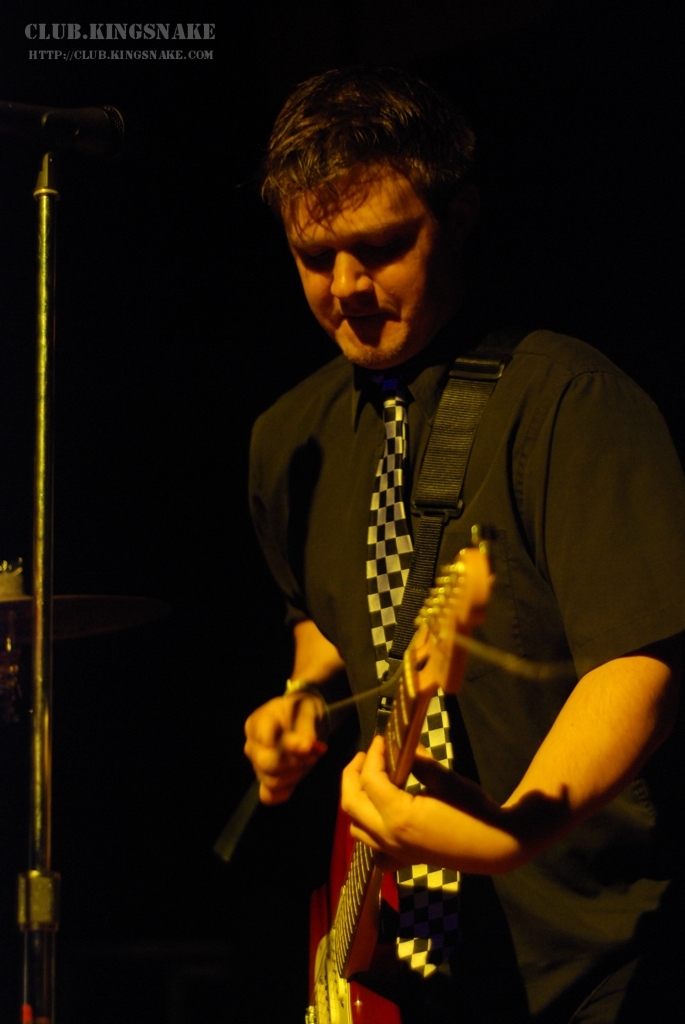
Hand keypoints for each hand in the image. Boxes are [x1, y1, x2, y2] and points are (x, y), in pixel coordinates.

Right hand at [244, 692, 326, 804]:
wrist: (304, 718)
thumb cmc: (303, 711)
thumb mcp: (308, 711)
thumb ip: (306, 729)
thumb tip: (306, 747)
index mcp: (258, 722)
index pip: (267, 738)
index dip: (290, 745)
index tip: (309, 745)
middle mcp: (252, 745)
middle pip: (265, 763)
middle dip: (293, 762)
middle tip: (312, 754)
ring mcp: (256, 765)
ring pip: (270, 780)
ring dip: (295, 774)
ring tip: (308, 760)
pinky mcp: (265, 779)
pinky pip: (268, 795)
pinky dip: (284, 792)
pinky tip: (297, 779)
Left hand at [341, 736, 505, 871]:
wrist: (495, 846)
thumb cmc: (473, 810)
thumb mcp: (445, 779)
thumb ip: (418, 762)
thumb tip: (404, 746)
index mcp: (398, 816)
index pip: (370, 779)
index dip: (373, 755)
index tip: (381, 739)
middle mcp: (389, 837)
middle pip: (351, 803)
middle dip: (353, 775)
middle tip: (366, 756)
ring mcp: (394, 852)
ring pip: (356, 827)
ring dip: (357, 801)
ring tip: (371, 781)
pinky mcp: (403, 859)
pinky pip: (372, 848)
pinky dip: (369, 831)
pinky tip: (380, 816)